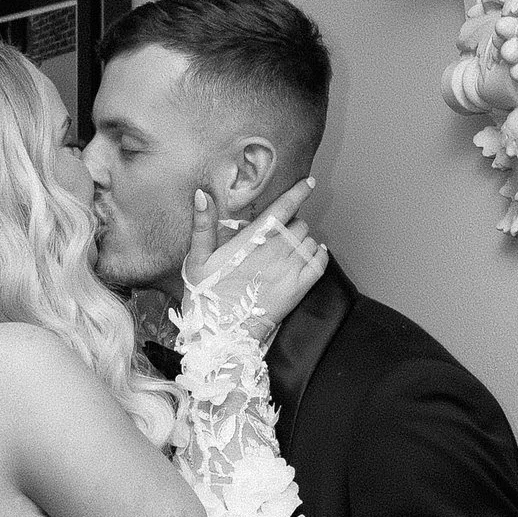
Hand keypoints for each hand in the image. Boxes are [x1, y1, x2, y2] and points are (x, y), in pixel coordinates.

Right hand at [182, 178, 325, 329]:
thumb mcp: (196, 259)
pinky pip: (321, 263)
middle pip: (299, 224)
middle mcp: (275, 250)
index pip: (282, 207)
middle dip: (293, 225)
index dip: (298, 192)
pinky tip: (312, 256)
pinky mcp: (298, 289)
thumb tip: (201, 194)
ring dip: (304, 242)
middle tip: (279, 236)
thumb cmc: (205, 296)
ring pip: (311, 241)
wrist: (221, 333)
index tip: (309, 183)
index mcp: (252, 239)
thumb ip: (202, 225)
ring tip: (290, 250)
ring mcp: (289, 270)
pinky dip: (320, 256)